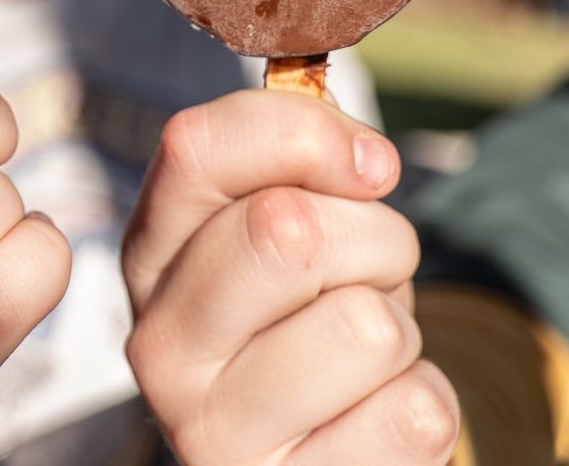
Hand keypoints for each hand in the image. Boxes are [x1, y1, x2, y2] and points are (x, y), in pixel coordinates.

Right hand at [121, 91, 458, 464]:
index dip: (303, 133)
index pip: (195, 148)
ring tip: (360, 353)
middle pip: (289, 230)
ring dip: (398, 326)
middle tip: (365, 272)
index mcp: (147, 259)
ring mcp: (216, 434)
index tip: (365, 163)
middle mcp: (160, 346)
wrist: (318, 447)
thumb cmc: (304, 314)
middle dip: (372, 237)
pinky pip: (415, 410)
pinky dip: (420, 400)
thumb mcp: (285, 225)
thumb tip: (366, 159)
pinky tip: (371, 414)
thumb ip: (298, 163)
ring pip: (368, 326)